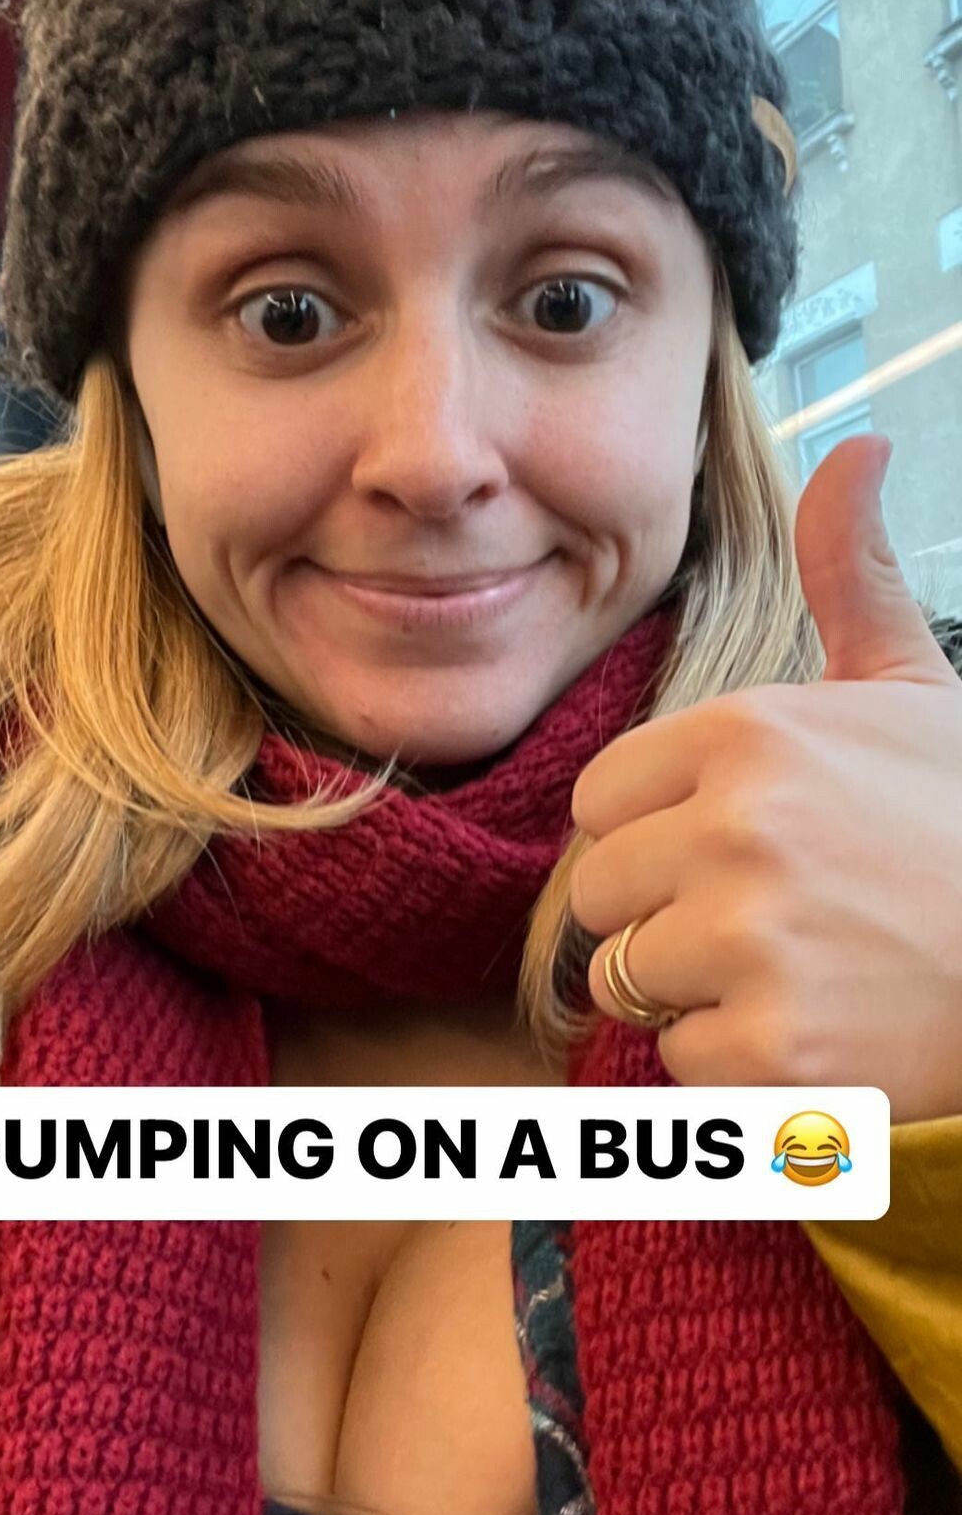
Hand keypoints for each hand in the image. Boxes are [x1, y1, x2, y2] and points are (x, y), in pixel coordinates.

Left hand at [569, 434, 961, 1122]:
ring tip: (802, 970)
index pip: (599, 801)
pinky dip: (743, 1067)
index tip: (733, 847)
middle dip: (665, 915)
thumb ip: (851, 574)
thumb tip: (854, 447)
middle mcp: (737, 830)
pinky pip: (686, 1065)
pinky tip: (824, 1029)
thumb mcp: (916, 686)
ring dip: (701, 991)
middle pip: (598, 897)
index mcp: (749, 733)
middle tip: (772, 919)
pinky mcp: (776, 1053)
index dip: (655, 833)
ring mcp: (752, 945)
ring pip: (632, 982)